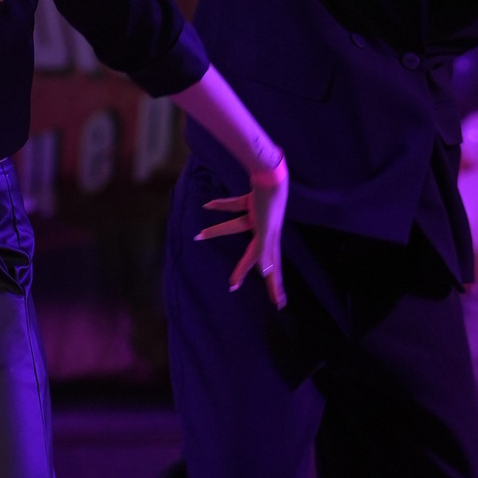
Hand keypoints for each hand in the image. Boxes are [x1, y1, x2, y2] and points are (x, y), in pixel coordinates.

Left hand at [195, 155, 289, 308]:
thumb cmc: (269, 202)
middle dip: (245, 270)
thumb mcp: (267, 231)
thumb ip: (266, 252)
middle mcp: (266, 230)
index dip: (275, 287)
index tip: (279, 305)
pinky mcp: (252, 202)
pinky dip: (221, 207)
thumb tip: (266, 272)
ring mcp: (259, 216)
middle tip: (234, 286)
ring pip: (236, 228)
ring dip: (216, 230)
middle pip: (256, 256)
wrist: (271, 172)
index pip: (272, 269)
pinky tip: (206, 205)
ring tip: (198, 236)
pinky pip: (235, 208)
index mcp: (270, 240)